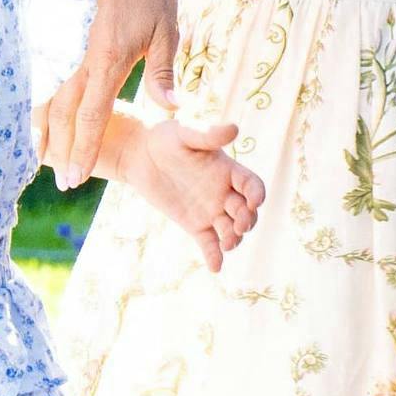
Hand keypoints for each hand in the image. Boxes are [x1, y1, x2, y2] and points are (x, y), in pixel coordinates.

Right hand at [43, 0, 179, 185]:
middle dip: (63, 149)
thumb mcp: (167, 31)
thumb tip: (172, 110)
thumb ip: (162, 73)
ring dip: (44, 129)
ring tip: (40, 156)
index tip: (78, 176)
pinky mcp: (65, 39)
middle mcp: (82, 60)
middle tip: (61, 179)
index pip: (92, 116)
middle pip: (64, 114)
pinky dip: (40, 100)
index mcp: (108, 62)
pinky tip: (37, 115)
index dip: (84, 149)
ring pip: (49, 97)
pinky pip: (47, 77)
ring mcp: (69, 48)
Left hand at [117, 103, 267, 268]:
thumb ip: (208, 135)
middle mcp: (224, 193)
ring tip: (226, 244)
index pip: (252, 185)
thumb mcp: (185, 132)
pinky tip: (215, 267)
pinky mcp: (194, 225)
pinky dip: (214, 256)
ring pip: (231, 231)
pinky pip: (209, 243)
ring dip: (233, 239)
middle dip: (247, 221)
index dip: (256, 194)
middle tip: (238, 226)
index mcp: (228, 170)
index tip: (253, 201)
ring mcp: (210, 210)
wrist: (139, 156)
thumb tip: (234, 129)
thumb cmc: (164, 138)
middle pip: (246, 212)